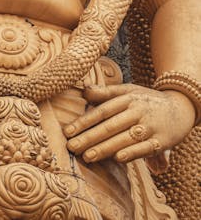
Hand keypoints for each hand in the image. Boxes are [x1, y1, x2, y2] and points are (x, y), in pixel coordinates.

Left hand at [63, 83, 195, 164]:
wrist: (181, 107)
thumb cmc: (147, 100)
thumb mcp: (128, 90)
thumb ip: (106, 92)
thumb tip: (83, 91)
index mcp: (126, 99)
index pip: (102, 111)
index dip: (84, 121)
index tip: (67, 131)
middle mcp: (137, 111)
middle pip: (110, 126)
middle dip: (89, 137)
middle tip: (71, 146)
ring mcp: (149, 126)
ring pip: (124, 138)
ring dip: (105, 148)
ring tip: (87, 156)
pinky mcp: (161, 141)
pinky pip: (145, 148)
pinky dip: (132, 153)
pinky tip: (118, 158)